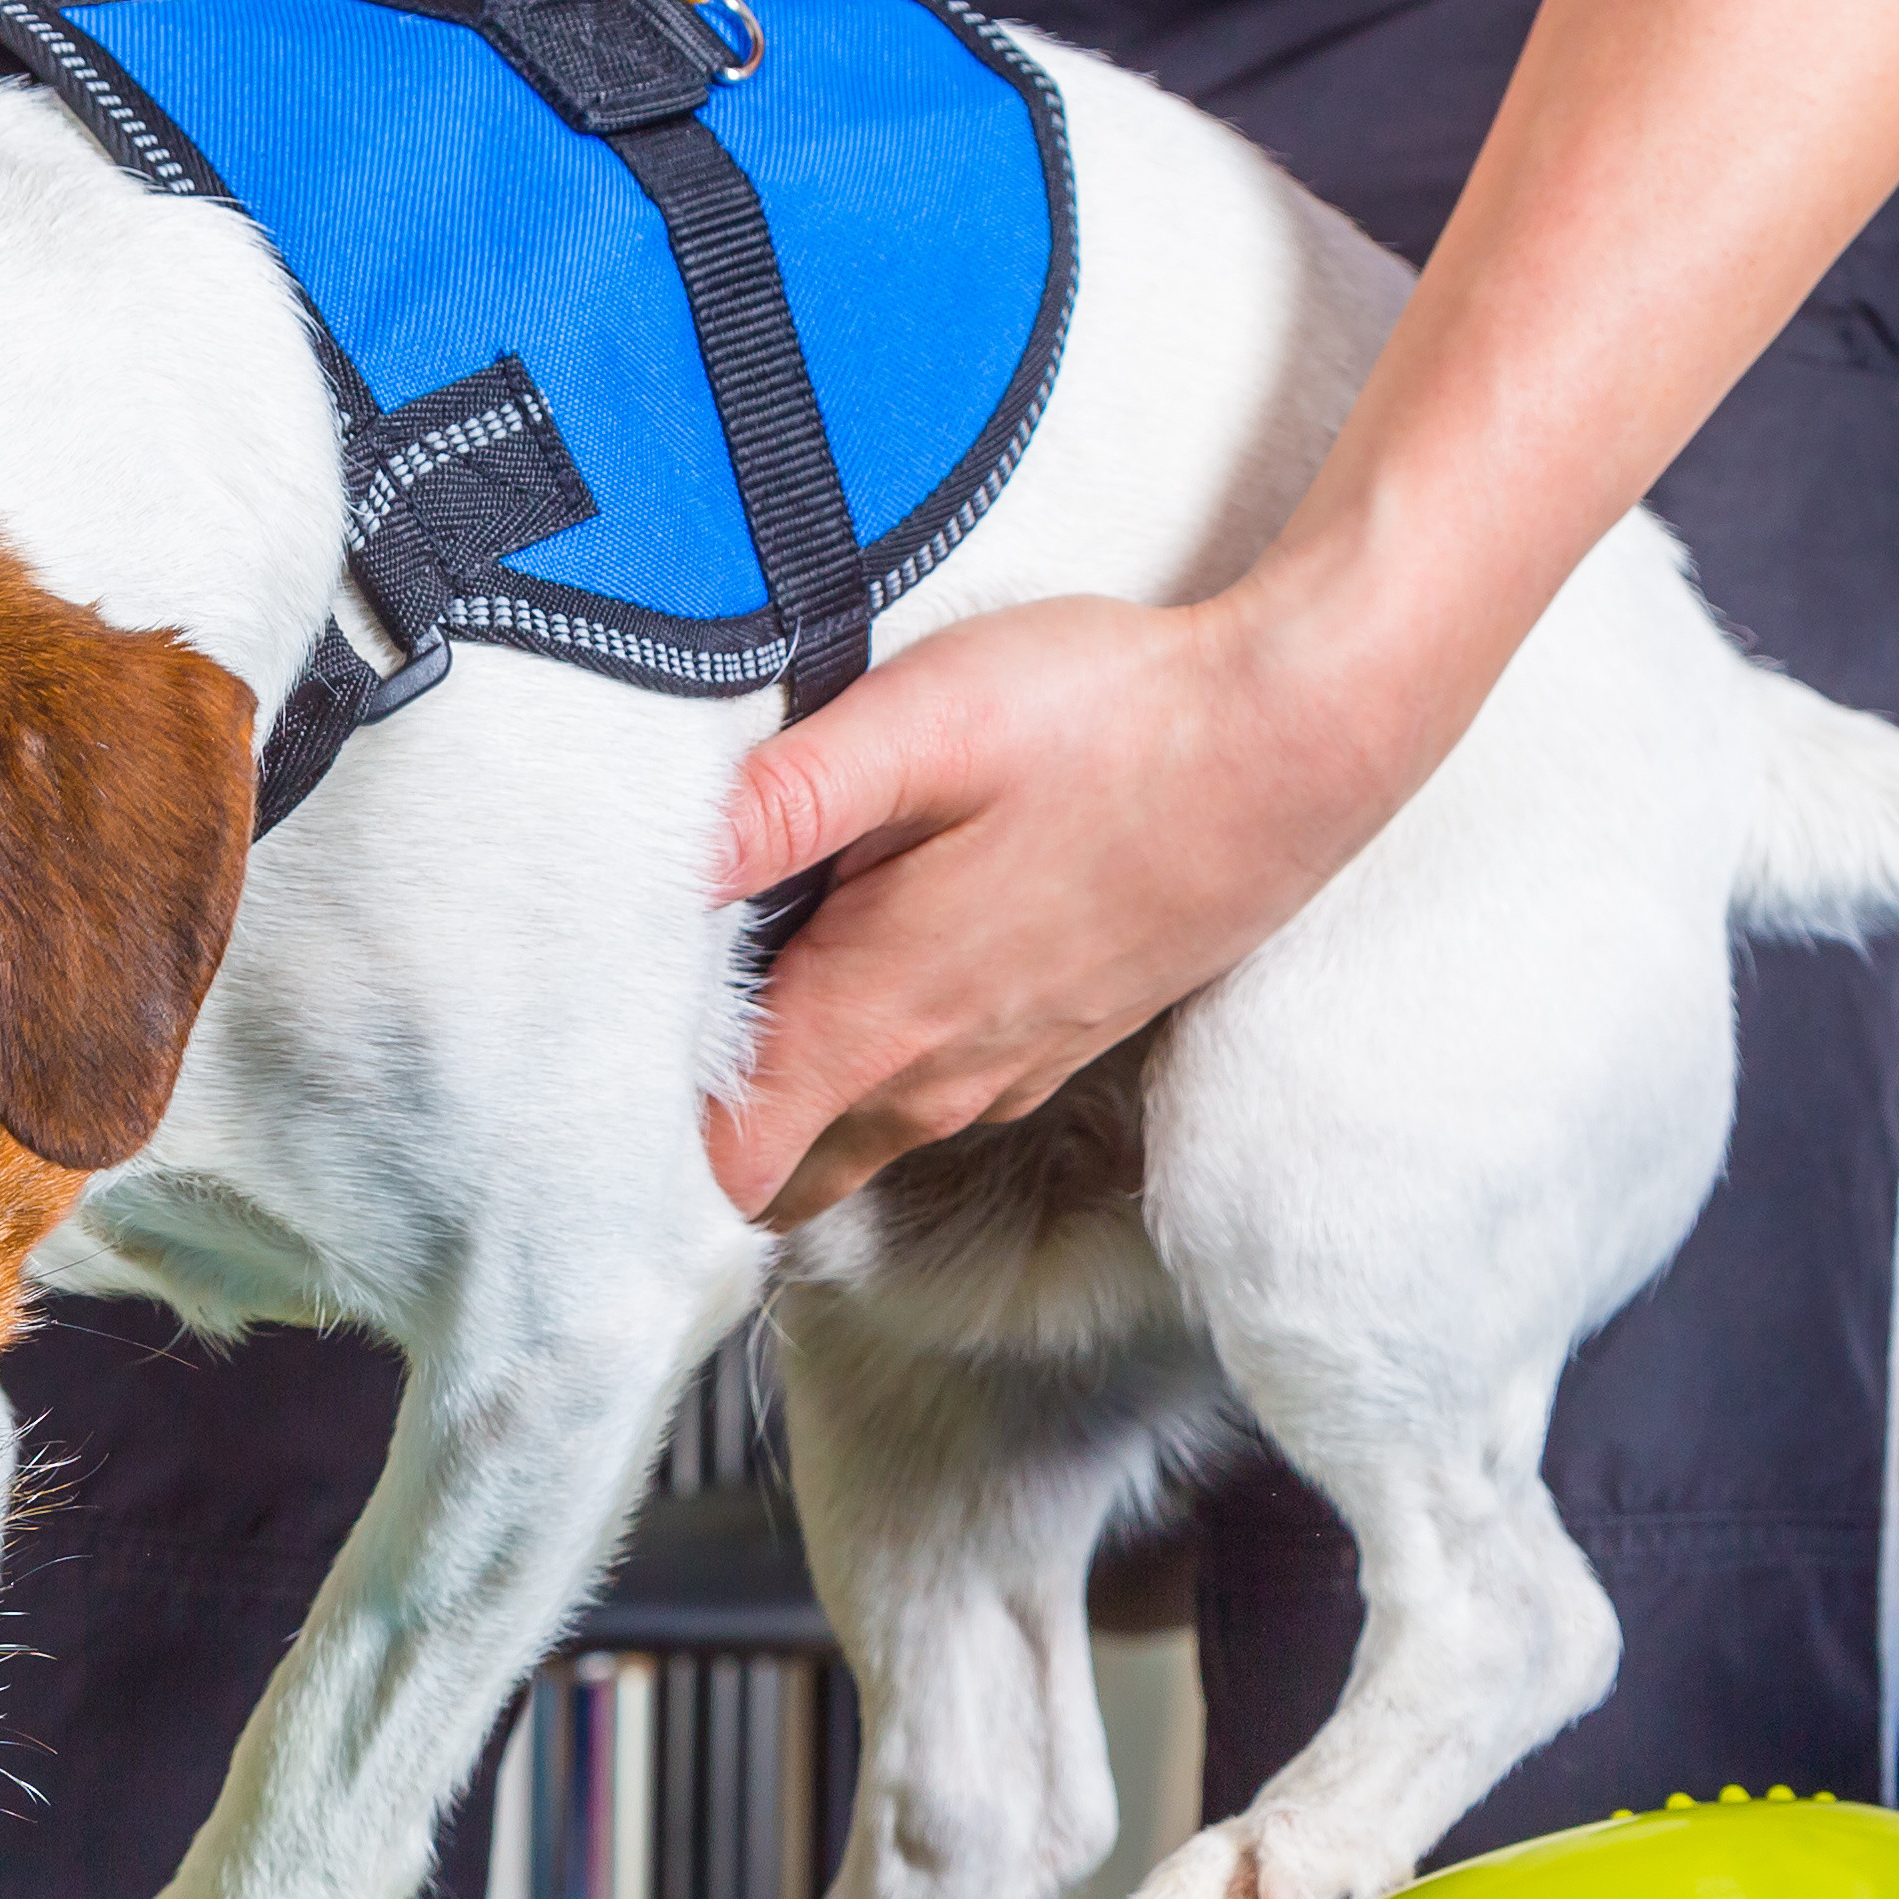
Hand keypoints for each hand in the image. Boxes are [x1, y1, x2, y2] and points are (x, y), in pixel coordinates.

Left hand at [706, 589, 1421, 1230]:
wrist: (1302, 737)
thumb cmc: (1113, 719)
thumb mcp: (925, 723)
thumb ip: (776, 801)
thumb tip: (646, 860)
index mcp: (878, 1015)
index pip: (719, 1163)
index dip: (641, 1136)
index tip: (596, 1059)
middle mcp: (935, 1076)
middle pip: (773, 1178)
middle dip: (697, 1136)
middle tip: (644, 1025)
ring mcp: (1003, 1071)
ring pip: (850, 1142)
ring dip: (783, 1099)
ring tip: (732, 990)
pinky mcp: (1053, 1041)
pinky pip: (923, 1099)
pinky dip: (865, 1069)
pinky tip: (857, 958)